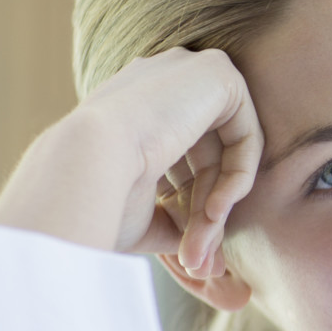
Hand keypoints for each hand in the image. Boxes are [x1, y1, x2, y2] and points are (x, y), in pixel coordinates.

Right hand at [0, 48, 262, 275]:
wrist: (85, 164)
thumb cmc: (99, 197)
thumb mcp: (141, 213)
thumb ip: (176, 221)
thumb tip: (206, 257)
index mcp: (133, 104)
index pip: (180, 160)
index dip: (187, 208)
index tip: (185, 254)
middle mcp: (159, 81)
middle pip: (206, 159)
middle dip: (204, 215)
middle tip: (197, 260)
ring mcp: (186, 70)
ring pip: (226, 153)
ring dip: (216, 208)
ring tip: (200, 249)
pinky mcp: (216, 71)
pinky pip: (246, 135)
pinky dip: (238, 178)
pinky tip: (216, 209)